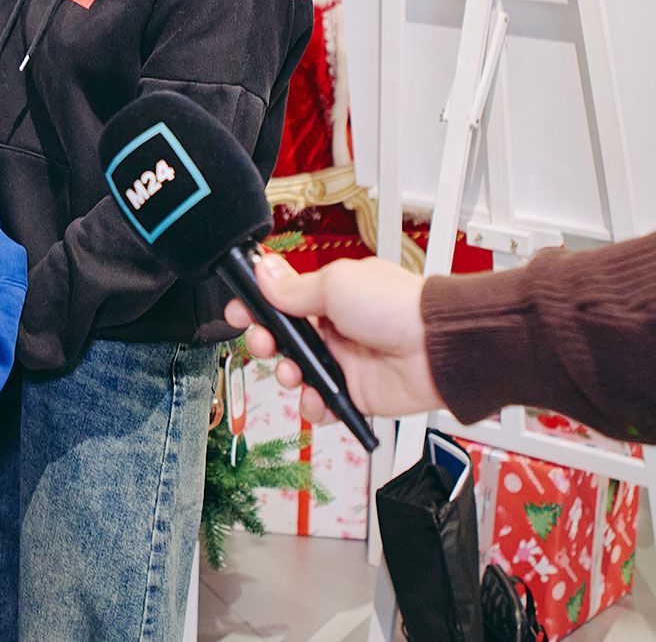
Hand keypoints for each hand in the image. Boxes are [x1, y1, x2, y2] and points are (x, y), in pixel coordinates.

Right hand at [225, 254, 441, 423]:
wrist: (437, 348)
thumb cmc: (398, 307)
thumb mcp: (336, 285)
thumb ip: (294, 286)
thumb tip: (264, 271)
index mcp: (330, 296)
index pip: (282, 301)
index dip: (257, 307)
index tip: (239, 310)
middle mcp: (335, 329)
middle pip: (283, 340)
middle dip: (265, 342)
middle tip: (263, 342)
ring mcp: (344, 362)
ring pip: (297, 374)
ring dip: (287, 374)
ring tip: (294, 372)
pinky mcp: (355, 393)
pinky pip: (322, 405)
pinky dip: (313, 405)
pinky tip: (316, 397)